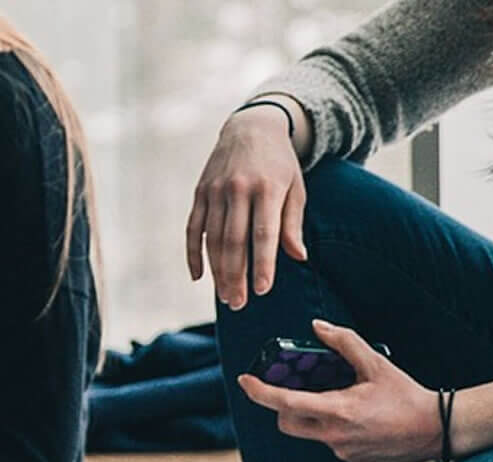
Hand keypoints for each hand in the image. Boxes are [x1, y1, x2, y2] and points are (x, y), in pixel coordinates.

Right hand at [188, 103, 308, 308]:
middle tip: (238, 304)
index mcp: (267, 188)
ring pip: (213, 238)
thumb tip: (298, 256)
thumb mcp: (295, 188)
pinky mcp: (200, 192)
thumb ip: (292, 222)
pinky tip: (199, 276)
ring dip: (217, 271)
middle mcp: (238, 189)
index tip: (263, 290)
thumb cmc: (280, 164)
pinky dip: (194, 254)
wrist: (251, 126)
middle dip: (236, 276)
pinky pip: (194, 228)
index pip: (264, 233)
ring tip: (225, 296)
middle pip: (234, 241)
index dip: (263, 263)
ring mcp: (215, 190)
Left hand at [238, 321, 440, 461]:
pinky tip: (356, 415)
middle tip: (295, 387)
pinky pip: (329, 441)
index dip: (260, 392)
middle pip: (287, 422)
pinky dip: (331, 426)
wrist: (437, 431)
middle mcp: (334, 436)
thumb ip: (344, 343)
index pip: (285, 404)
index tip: (245, 380)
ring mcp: (341, 451)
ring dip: (310, 415)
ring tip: (336, 397)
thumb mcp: (377, 363)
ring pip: (308, 432)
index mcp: (337, 411)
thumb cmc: (407, 396)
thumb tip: (317, 327)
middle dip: (283, 406)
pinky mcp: (351, 460)